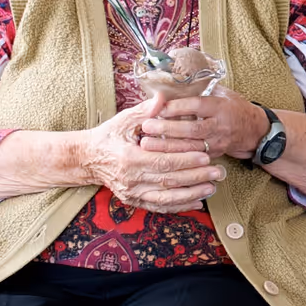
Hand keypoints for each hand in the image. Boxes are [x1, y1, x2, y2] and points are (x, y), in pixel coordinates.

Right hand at [82, 99, 224, 212]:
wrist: (87, 158)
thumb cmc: (108, 136)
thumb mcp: (124, 120)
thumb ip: (145, 111)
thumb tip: (163, 98)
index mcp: (129, 159)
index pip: (163, 162)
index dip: (185, 160)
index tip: (206, 157)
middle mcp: (130, 180)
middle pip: (169, 181)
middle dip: (196, 177)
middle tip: (218, 172)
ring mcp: (131, 194)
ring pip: (166, 198)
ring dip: (192, 194)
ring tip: (213, 187)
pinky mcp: (133, 201)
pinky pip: (159, 206)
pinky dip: (179, 206)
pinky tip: (198, 202)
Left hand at [138, 84, 268, 161]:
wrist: (254, 131)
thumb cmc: (234, 108)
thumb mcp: (223, 93)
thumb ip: (201, 88)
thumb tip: (173, 81)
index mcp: (221, 106)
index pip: (197, 106)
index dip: (177, 106)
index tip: (158, 107)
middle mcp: (220, 125)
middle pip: (192, 129)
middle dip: (167, 128)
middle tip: (147, 126)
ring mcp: (217, 142)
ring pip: (190, 146)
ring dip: (167, 146)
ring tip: (147, 143)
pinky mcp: (213, 154)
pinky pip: (193, 157)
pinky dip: (175, 156)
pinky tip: (159, 154)